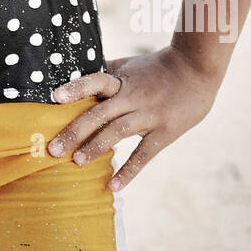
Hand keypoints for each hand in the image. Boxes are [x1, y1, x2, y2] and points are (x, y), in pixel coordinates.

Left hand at [46, 46, 218, 189]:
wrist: (197, 68)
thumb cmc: (159, 66)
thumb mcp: (130, 64)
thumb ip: (107, 72)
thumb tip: (80, 74)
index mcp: (121, 80)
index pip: (95, 81)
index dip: (76, 88)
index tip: (55, 98)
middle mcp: (132, 97)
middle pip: (99, 114)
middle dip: (74, 132)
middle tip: (53, 149)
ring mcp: (148, 115)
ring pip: (117, 133)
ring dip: (95, 149)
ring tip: (76, 162)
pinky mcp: (165, 132)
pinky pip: (143, 155)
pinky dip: (128, 171)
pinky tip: (113, 186)